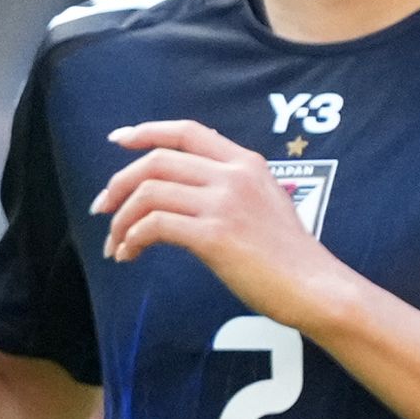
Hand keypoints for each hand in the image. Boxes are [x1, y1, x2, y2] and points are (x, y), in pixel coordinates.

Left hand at [93, 121, 349, 328]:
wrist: (316, 287)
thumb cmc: (287, 255)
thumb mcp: (265, 203)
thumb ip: (230, 187)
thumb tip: (182, 187)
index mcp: (246, 163)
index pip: (187, 131)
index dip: (146, 132)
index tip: (116, 139)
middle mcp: (234, 175)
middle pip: (156, 161)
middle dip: (119, 185)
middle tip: (102, 209)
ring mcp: (225, 203)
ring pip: (148, 193)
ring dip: (121, 220)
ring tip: (116, 244)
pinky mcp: (215, 235)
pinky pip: (153, 226)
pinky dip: (132, 239)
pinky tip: (130, 255)